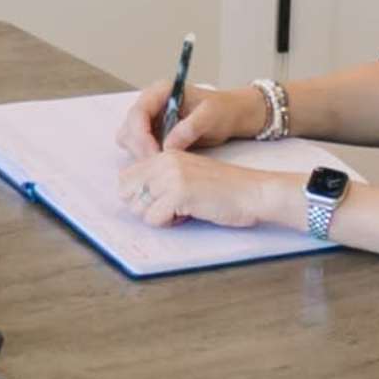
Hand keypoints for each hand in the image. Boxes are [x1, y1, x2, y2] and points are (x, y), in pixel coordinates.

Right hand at [113, 76, 271, 162]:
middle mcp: (151, 104)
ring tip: (162, 165)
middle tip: (158, 165)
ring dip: (141, 154)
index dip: (141, 135)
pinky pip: (140, 148)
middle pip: (129, 127)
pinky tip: (163, 165)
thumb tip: (169, 145)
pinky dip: (146, 158)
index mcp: (161, 91)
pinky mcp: (153, 134)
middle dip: (140, 148)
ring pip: (130, 140)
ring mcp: (150, 120)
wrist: (230, 115)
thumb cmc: (222, 109)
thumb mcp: (211, 115)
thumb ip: (190, 127)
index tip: (154, 154)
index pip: (138, 112)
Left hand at [119, 144, 294, 231]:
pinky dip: (170, 223)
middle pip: (126, 193)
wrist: (253, 191)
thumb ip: (163, 178)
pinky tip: (190, 214)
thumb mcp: (189, 173)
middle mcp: (164, 161)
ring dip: (158, 216)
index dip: (139, 196)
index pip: (125, 177)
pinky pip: (154, 219)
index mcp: (166, 154)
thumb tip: (134, 198)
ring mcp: (170, 176)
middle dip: (144, 207)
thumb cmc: (226, 189)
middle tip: (171, 208)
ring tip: (184, 209)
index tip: (161, 201)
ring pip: (138, 208)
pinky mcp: (179, 193)